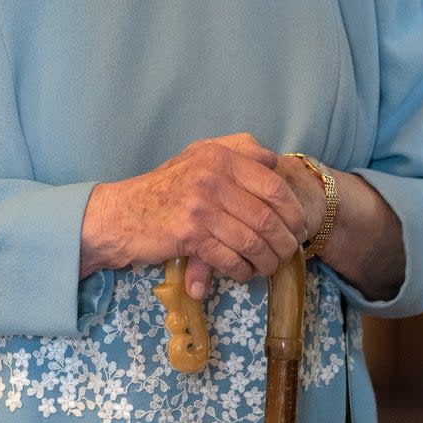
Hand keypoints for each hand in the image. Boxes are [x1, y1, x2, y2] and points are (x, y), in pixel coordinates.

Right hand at [81, 134, 308, 298]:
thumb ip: (237, 150)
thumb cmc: (167, 186)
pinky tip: (242, 272)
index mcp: (220, 156)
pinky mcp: (190, 235)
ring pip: (252, 241)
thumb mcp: (199, 155)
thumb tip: (273, 160)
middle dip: (284, 241)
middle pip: (267, 216)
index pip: (274, 184)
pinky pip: (230, 258)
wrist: (123, 213)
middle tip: (288, 253)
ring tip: (268, 266)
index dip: (293, 210)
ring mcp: (201, 206)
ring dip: (267, 260)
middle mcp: (212, 177)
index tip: (299, 226)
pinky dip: (242, 270)